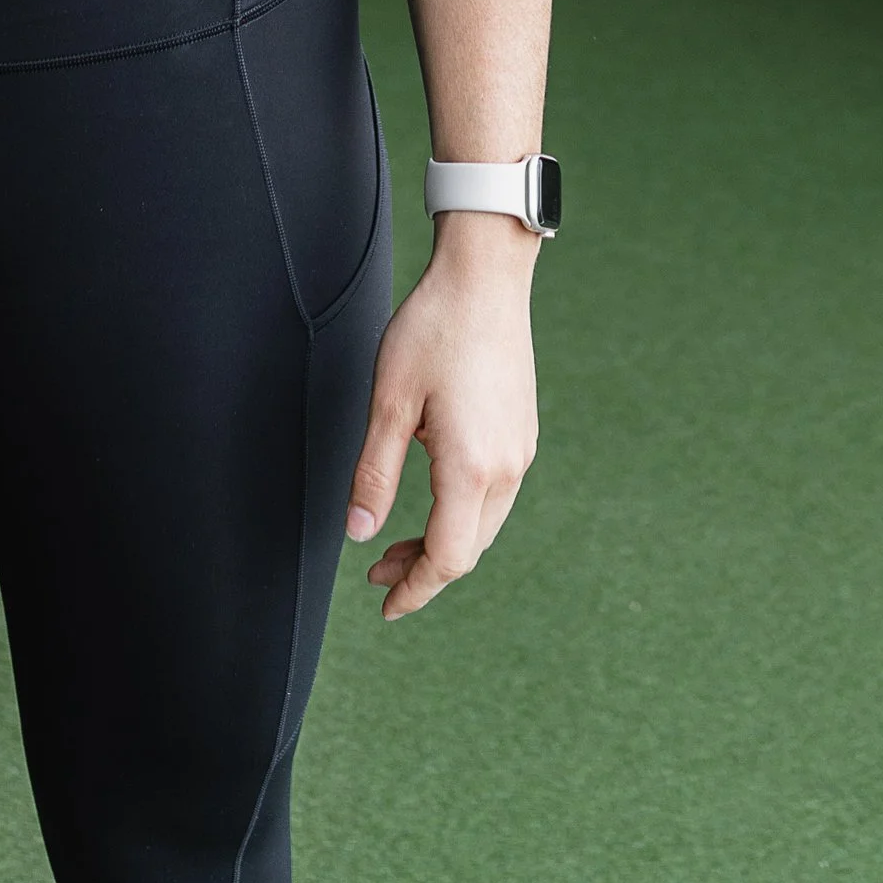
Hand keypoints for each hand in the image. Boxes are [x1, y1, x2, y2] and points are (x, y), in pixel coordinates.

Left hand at [345, 210, 538, 617]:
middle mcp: (507, 468)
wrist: (486, 276)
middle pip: (468, 549)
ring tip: (398, 540)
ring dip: (443, 541)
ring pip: (484, 524)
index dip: (415, 589)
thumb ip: (375, 473)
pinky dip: (463, 513)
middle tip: (377, 571)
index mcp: (471, 467)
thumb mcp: (389, 401)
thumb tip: (358, 535)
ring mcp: (521, 450)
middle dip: (424, 569)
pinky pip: (495, 494)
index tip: (387, 606)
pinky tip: (433, 493)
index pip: (448, 558)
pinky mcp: (523, 432)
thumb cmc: (433, 329)